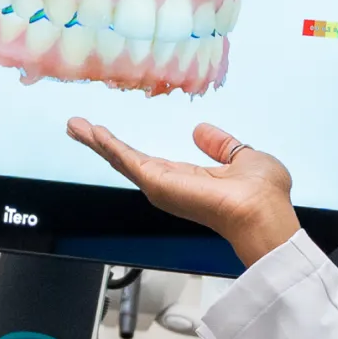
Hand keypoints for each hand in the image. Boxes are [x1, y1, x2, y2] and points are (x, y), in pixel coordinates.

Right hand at [67, 119, 299, 266]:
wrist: (262, 212)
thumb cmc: (263, 194)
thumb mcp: (243, 157)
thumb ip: (222, 145)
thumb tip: (201, 131)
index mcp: (189, 180)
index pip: (150, 162)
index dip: (129, 149)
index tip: (110, 136)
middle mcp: (170, 186)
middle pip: (126, 162)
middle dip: (101, 144)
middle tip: (77, 127)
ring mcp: (161, 186)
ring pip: (121, 160)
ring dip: (97, 142)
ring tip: (74, 125)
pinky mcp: (158, 183)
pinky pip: (127, 160)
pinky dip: (108, 145)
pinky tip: (92, 131)